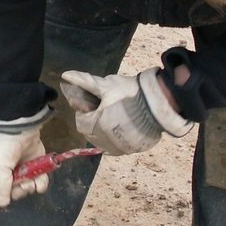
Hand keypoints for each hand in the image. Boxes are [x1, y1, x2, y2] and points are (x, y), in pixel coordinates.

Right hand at [0, 124, 49, 206]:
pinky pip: (38, 184)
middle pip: (8, 195)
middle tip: (19, 181)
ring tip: (29, 176)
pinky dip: (40, 183)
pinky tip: (38, 178)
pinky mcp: (32, 168)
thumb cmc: (2, 147)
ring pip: (24, 191)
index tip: (2, 193)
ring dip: (29, 187)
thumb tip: (4, 202)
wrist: (21, 127)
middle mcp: (1, 175)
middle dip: (16, 192)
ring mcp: (18, 172)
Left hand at [60, 68, 193, 155]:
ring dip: (105, 130)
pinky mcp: (132, 150)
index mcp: (96, 125)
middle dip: (96, 120)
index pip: (81, 120)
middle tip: (109, 107)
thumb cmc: (129, 92)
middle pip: (91, 132)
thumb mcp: (105, 85)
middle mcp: (105, 141)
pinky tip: (125, 126)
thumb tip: (66, 75)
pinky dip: (117, 138)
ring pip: (104, 141)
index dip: (87, 109)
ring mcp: (119, 148)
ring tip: (118, 115)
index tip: (98, 101)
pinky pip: (117, 147)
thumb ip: (84, 83)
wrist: (159, 103)